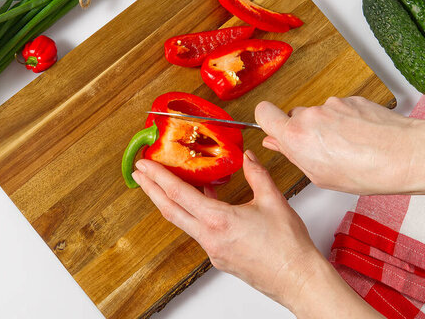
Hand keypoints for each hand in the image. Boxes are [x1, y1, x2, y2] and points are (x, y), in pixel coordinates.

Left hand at [133, 152, 318, 307]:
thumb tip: (247, 158)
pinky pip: (199, 230)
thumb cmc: (288, 247)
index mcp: (218, 220)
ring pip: (183, 221)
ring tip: (164, 185)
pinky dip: (193, 214)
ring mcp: (212, 250)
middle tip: (139, 174)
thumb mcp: (273, 201)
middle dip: (151, 189)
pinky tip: (201, 202)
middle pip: (170, 210)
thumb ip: (257, 174)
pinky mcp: (219, 257)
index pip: (178, 194)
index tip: (144, 165)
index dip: (157, 177)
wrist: (298, 280)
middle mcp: (209, 237)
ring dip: (170, 202)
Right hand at [255, 97, 424, 194]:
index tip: (271, 127)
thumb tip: (276, 143)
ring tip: (345, 146)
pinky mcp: (350, 100)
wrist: (404, 155)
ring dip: (325, 126)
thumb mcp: (319, 175)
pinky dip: (344, 121)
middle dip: (301, 130)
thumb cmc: (365, 172)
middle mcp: (310, 116)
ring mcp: (331, 105)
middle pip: (293, 116)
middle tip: (318, 148)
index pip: (263, 112)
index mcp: (296, 137)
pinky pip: (338, 109)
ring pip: (317, 113)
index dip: (265, 120)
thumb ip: (292, 155)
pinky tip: (357, 137)